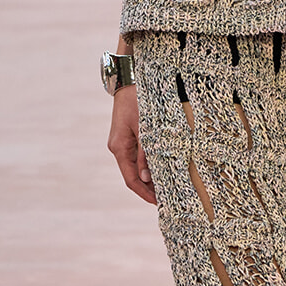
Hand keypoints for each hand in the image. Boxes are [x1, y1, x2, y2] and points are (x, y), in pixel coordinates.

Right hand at [108, 84, 155, 203]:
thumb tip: (147, 177)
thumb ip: (146, 152)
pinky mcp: (129, 137)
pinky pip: (138, 157)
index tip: (157, 203)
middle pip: (133, 175)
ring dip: (150, 177)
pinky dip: (149, 165)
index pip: (130, 179)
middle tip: (166, 197)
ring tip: (166, 186)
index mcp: (119, 147)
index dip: (144, 193)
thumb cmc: (138, 101)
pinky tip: (161, 168)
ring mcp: (123, 143)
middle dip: (148, 188)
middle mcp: (118, 148)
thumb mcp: (145, 127)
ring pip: (136, 167)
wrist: (130, 82)